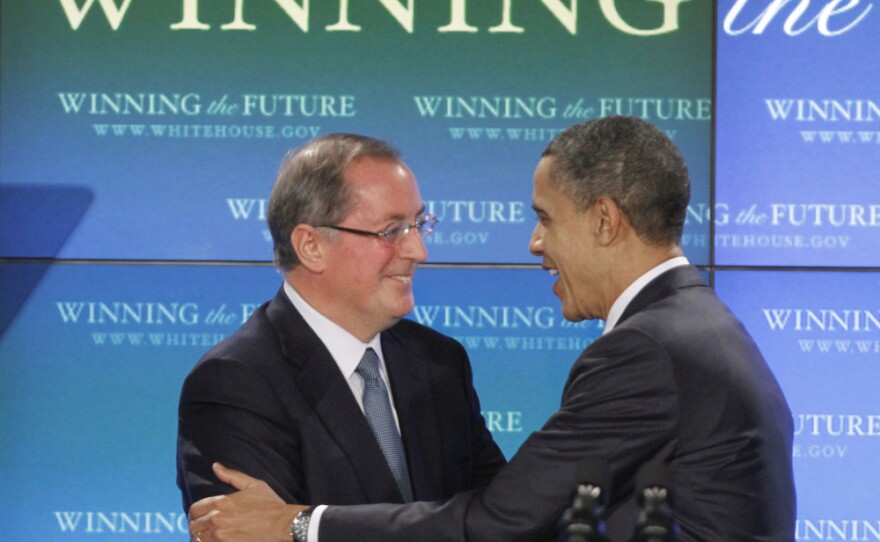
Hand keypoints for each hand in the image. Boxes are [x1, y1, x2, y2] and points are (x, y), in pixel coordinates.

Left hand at [188, 462, 308, 541]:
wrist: (283, 524)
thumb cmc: (270, 504)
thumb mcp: (253, 485)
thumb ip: (231, 476)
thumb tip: (215, 466)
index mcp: (221, 501)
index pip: (194, 510)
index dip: (195, 514)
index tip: (200, 518)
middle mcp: (216, 518)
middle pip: (194, 526)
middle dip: (198, 527)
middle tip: (205, 530)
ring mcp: (220, 535)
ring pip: (198, 539)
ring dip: (202, 538)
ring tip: (210, 537)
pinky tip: (216, 541)